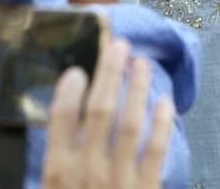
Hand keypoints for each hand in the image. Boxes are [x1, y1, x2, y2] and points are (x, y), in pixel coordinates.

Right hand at [42, 39, 174, 188]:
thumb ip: (54, 165)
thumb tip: (58, 128)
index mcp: (56, 174)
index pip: (60, 121)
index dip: (69, 91)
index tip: (77, 69)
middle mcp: (86, 173)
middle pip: (98, 112)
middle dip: (109, 74)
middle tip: (118, 45)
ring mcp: (118, 180)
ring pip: (129, 124)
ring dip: (136, 89)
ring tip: (141, 62)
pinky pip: (156, 150)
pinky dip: (162, 123)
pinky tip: (165, 101)